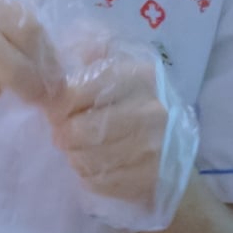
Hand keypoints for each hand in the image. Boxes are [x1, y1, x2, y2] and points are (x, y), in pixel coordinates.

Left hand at [44, 41, 198, 230]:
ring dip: (74, 156)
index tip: (55, 110)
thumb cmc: (141, 107)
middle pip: (80, 130)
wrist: (177, 153)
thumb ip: (98, 58)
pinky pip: (97, 180)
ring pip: (85, 158)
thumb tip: (67, 51)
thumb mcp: (126, 72)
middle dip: (63, 134)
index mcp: (141, 77)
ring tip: (78, 150)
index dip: (59, 104)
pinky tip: (94, 166)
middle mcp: (150, 110)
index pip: (81, 89)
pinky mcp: (146, 178)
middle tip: (62, 135)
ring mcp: (151, 147)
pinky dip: (87, 175)